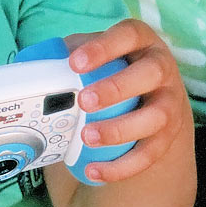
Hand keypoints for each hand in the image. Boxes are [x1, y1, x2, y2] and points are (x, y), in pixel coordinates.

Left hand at [65, 18, 191, 183]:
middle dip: (116, 88)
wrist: (155, 96)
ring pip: (155, 117)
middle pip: (150, 74)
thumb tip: (36, 66)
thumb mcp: (101, 53)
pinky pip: (149, 154)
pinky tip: (94, 171)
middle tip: (84, 101)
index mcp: (142, 42)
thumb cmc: (117, 70)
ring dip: (120, 129)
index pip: (128, 35)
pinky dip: (121, 166)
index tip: (75, 63)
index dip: (103, 47)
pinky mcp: (168, 136)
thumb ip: (75, 53)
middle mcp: (162, 69)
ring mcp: (169, 103)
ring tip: (87, 136)